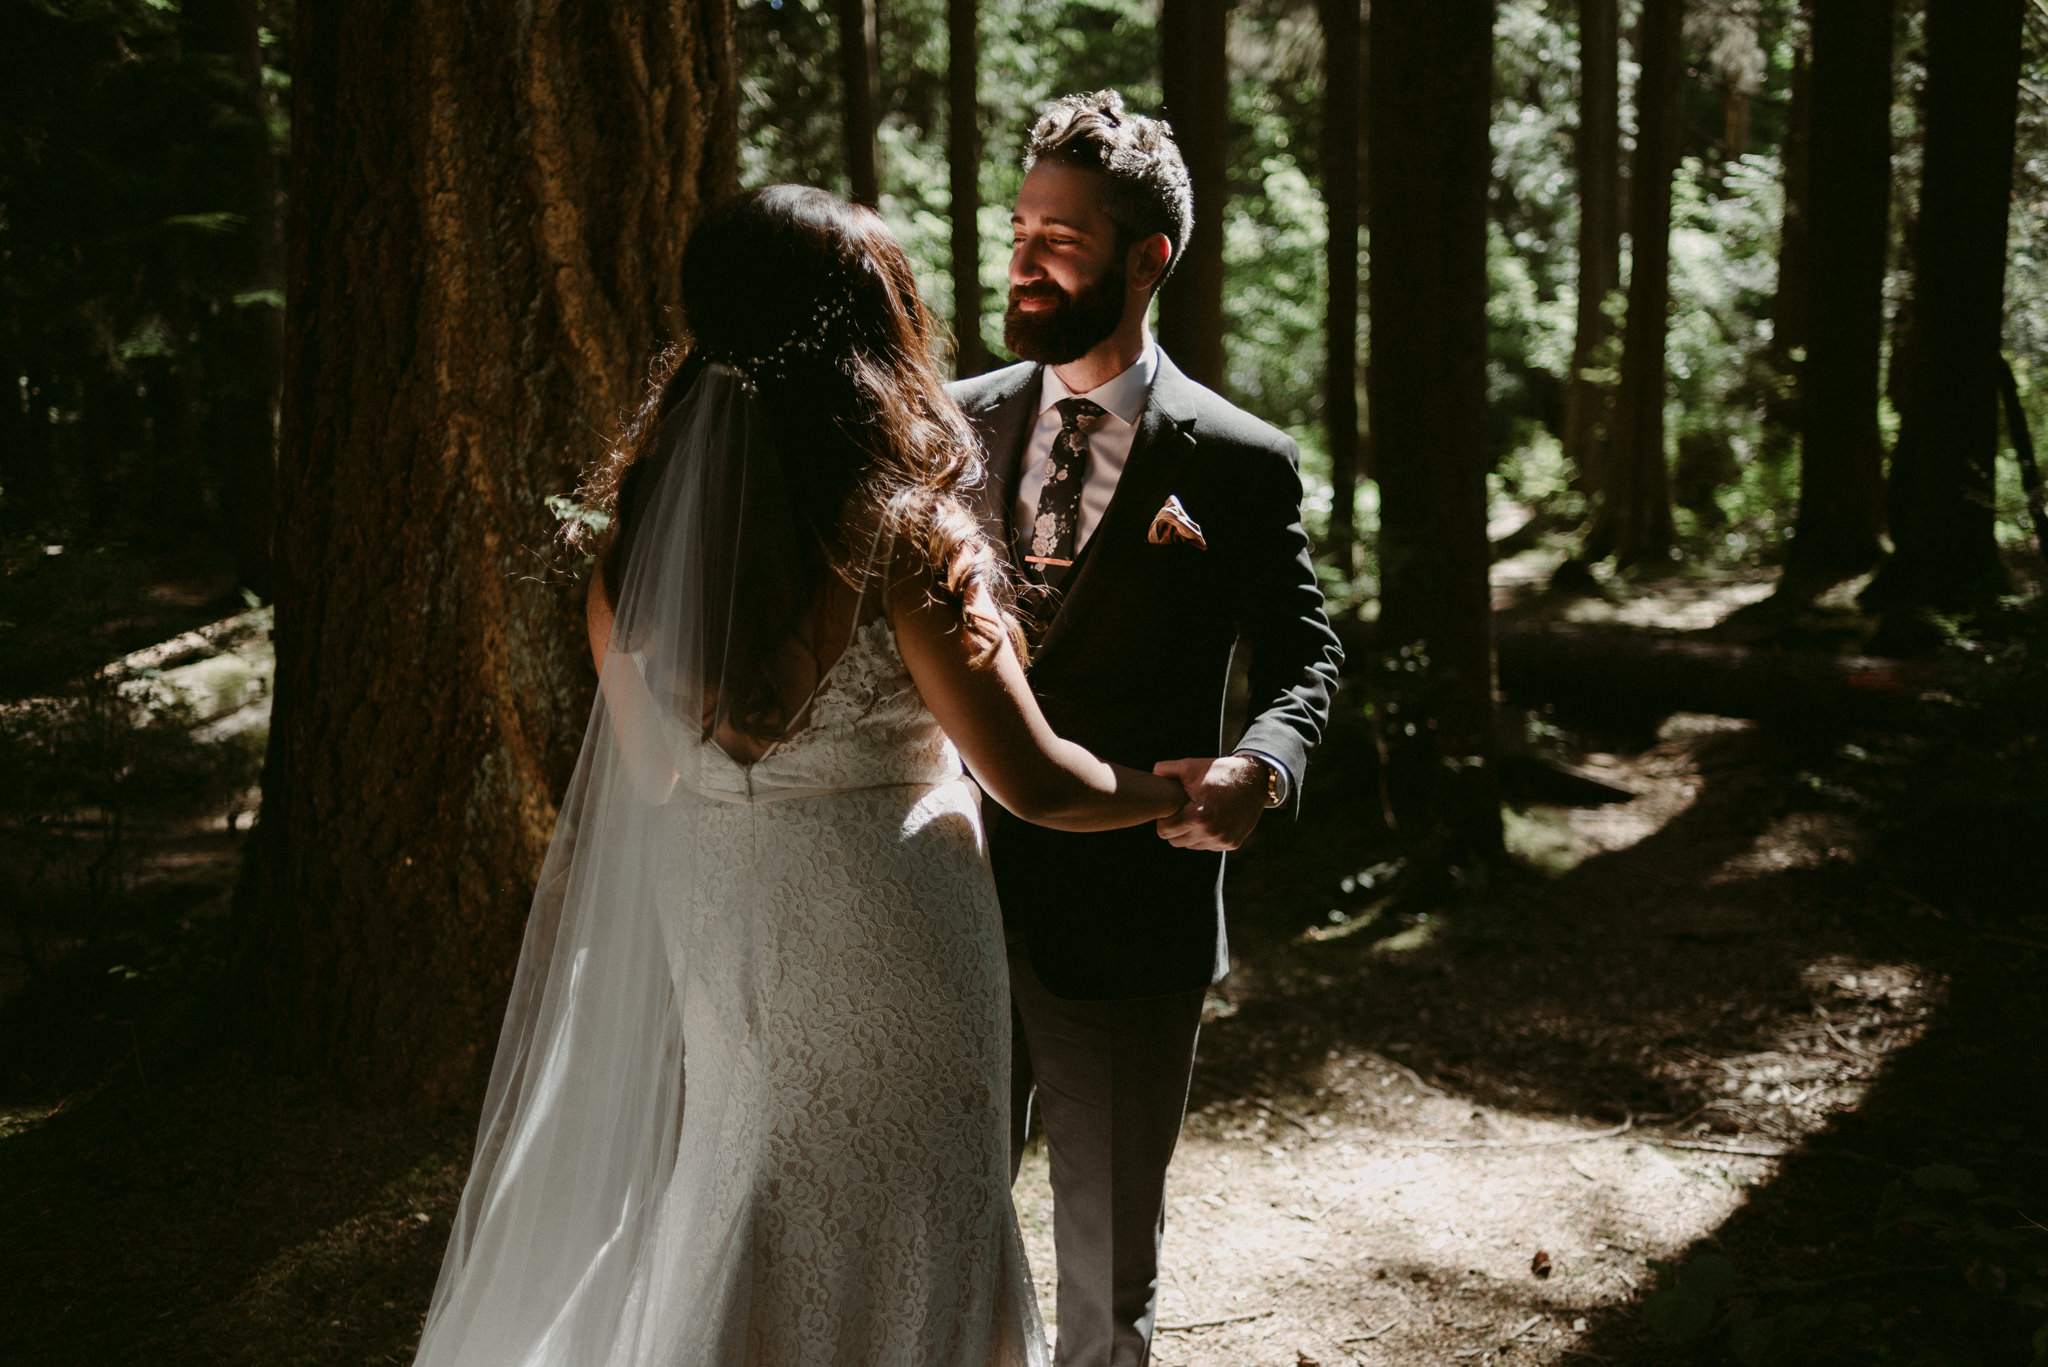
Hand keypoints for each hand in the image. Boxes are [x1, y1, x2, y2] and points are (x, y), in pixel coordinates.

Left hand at [1152, 755, 1267, 850]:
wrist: (1255, 780)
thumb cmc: (1221, 772)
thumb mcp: (1192, 766)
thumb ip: (1167, 769)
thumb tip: (1152, 773)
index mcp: (1198, 816)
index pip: (1165, 832)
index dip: (1163, 821)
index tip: (1169, 811)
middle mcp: (1211, 833)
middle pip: (1176, 841)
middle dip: (1175, 829)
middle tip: (1181, 813)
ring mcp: (1222, 840)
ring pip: (1191, 846)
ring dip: (1190, 834)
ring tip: (1195, 816)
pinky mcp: (1232, 843)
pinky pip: (1208, 846)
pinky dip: (1205, 836)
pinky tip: (1209, 821)